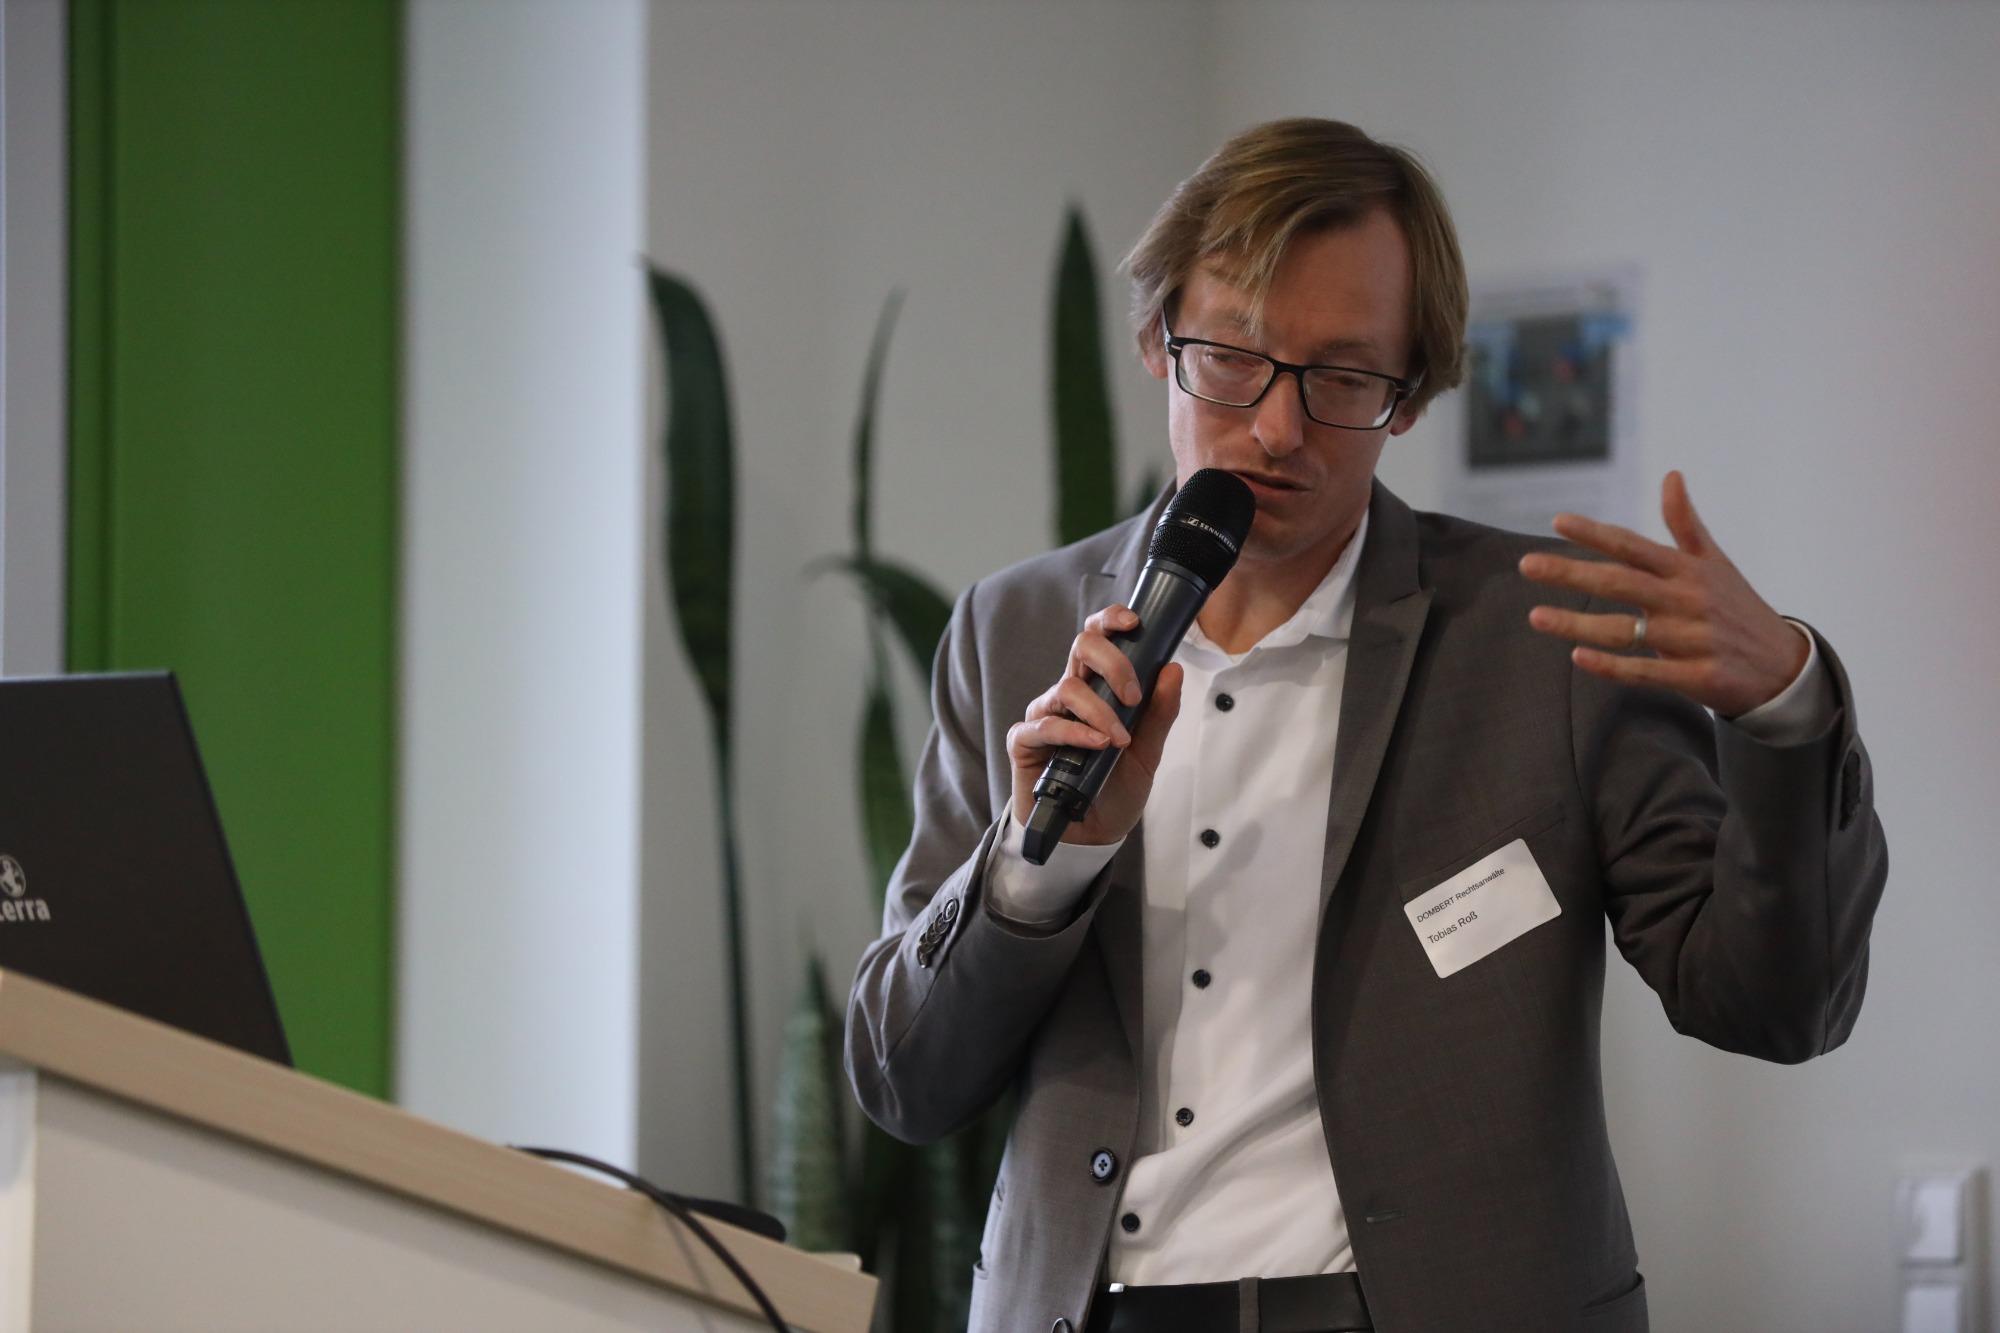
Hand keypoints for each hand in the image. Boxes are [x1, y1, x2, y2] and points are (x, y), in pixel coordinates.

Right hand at [1007, 605, 1183, 844]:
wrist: (1091, 834)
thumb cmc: (1115, 787)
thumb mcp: (1148, 752)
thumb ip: (1160, 713)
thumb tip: (1173, 669)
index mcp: (1097, 686)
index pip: (1098, 639)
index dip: (1110, 621)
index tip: (1134, 622)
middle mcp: (1069, 693)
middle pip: (1081, 647)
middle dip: (1113, 662)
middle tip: (1134, 696)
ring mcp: (1045, 715)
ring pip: (1068, 688)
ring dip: (1100, 712)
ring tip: (1118, 741)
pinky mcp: (1025, 742)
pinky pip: (1045, 725)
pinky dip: (1074, 733)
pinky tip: (1095, 746)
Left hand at [1517, 471, 1807, 717]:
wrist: (1784, 666)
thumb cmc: (1737, 607)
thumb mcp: (1715, 562)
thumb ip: (1685, 523)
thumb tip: (1671, 475)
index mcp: (1688, 571)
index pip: (1634, 546)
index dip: (1596, 534)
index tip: (1557, 522)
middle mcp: (1688, 600)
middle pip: (1621, 582)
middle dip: (1572, 572)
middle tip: (1526, 564)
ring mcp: (1693, 639)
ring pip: (1626, 631)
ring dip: (1579, 624)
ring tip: (1536, 615)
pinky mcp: (1699, 676)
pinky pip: (1647, 673)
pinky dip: (1613, 667)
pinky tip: (1578, 657)